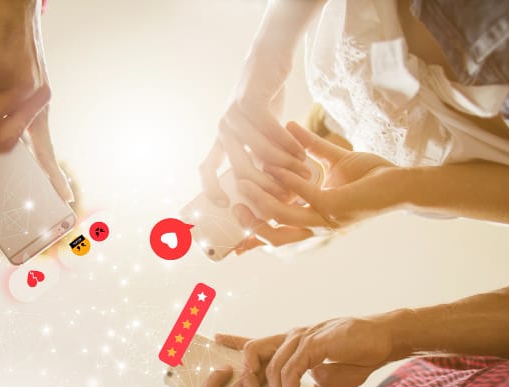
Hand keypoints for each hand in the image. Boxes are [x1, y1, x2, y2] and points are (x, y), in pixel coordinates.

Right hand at [0, 0, 73, 202]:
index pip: (47, 150)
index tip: (66, 202)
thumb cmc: (7, 47)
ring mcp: (22, 85)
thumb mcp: (12, 83)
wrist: (13, 5)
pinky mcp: (2, 69)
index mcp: (39, 109)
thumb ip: (3, 110)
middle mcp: (36, 100)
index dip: (54, 177)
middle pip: (1, 143)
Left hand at [200, 46, 305, 207]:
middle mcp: (223, 129)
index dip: (210, 190)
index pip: (205, 170)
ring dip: (284, 166)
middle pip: (240, 171)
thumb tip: (274, 192)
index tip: (225, 206)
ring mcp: (234, 115)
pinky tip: (301, 153)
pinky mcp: (250, 102)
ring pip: (259, 153)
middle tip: (288, 196)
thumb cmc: (267, 99)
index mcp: (222, 139)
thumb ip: (263, 158)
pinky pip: (270, 133)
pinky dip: (287, 146)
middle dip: (265, 188)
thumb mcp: (262, 133)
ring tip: (303, 172)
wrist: (270, 57)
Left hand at [235, 316, 397, 386]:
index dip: (235, 341)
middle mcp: (292, 338)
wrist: (384, 341)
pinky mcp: (314, 343)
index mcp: (292, 344)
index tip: (215, 340)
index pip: (257, 343)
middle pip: (253, 352)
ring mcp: (302, 338)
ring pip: (273, 369)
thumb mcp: (330, 382)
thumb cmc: (358, 358)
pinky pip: (292, 371)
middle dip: (246, 379)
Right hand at [236, 121, 398, 236]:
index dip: (252, 236)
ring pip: (281, 218)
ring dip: (260, 200)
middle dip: (248, 223)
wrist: (404, 182)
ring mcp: (326, 222)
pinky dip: (287, 182)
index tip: (231, 227)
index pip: (277, 234)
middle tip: (232, 201)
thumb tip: (289, 125)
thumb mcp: (334, 160)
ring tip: (244, 180)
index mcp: (314, 222)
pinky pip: (303, 197)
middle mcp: (317, 228)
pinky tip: (275, 167)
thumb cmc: (373, 176)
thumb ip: (309, 148)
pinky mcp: (336, 210)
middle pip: (273, 237)